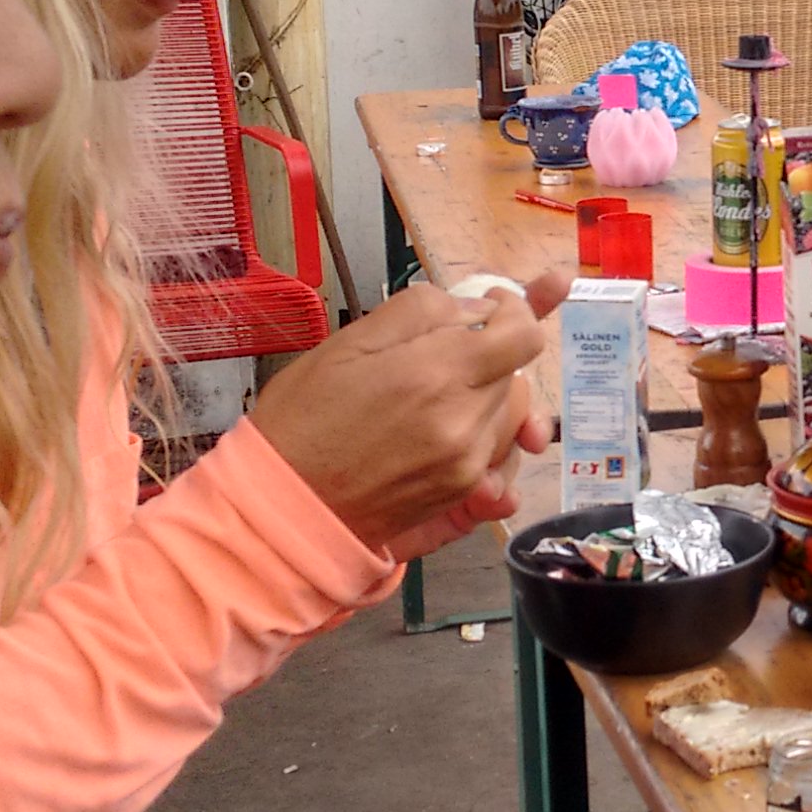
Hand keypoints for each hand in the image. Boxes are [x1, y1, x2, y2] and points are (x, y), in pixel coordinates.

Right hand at [249, 273, 563, 559]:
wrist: (288, 504)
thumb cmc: (304, 417)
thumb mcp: (350, 341)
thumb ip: (422, 311)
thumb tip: (476, 308)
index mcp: (436, 372)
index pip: (523, 334)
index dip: (514, 311)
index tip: (488, 307)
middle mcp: (464, 419)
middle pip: (515, 369)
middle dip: (489, 350)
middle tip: (443, 348)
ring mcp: (469, 461)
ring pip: (506, 406)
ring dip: (482, 389)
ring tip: (429, 390)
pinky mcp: (463, 489)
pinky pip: (492, 443)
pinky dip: (473, 426)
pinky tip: (429, 424)